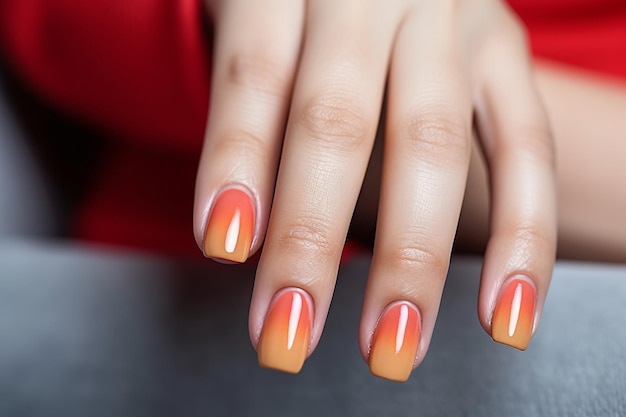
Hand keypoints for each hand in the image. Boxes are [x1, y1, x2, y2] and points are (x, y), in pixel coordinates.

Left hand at [194, 0, 555, 380]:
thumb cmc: (302, 14)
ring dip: (411, 256)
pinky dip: (524, 235)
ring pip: (433, 143)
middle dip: (312, 236)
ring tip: (391, 346)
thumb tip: (242, 238)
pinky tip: (504, 313)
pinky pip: (529, 147)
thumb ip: (258, 110)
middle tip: (290, 333)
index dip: (238, 163)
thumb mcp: (264, 29)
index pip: (257, 76)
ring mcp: (450, 19)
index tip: (225, 248)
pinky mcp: (506, 49)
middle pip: (338, 121)